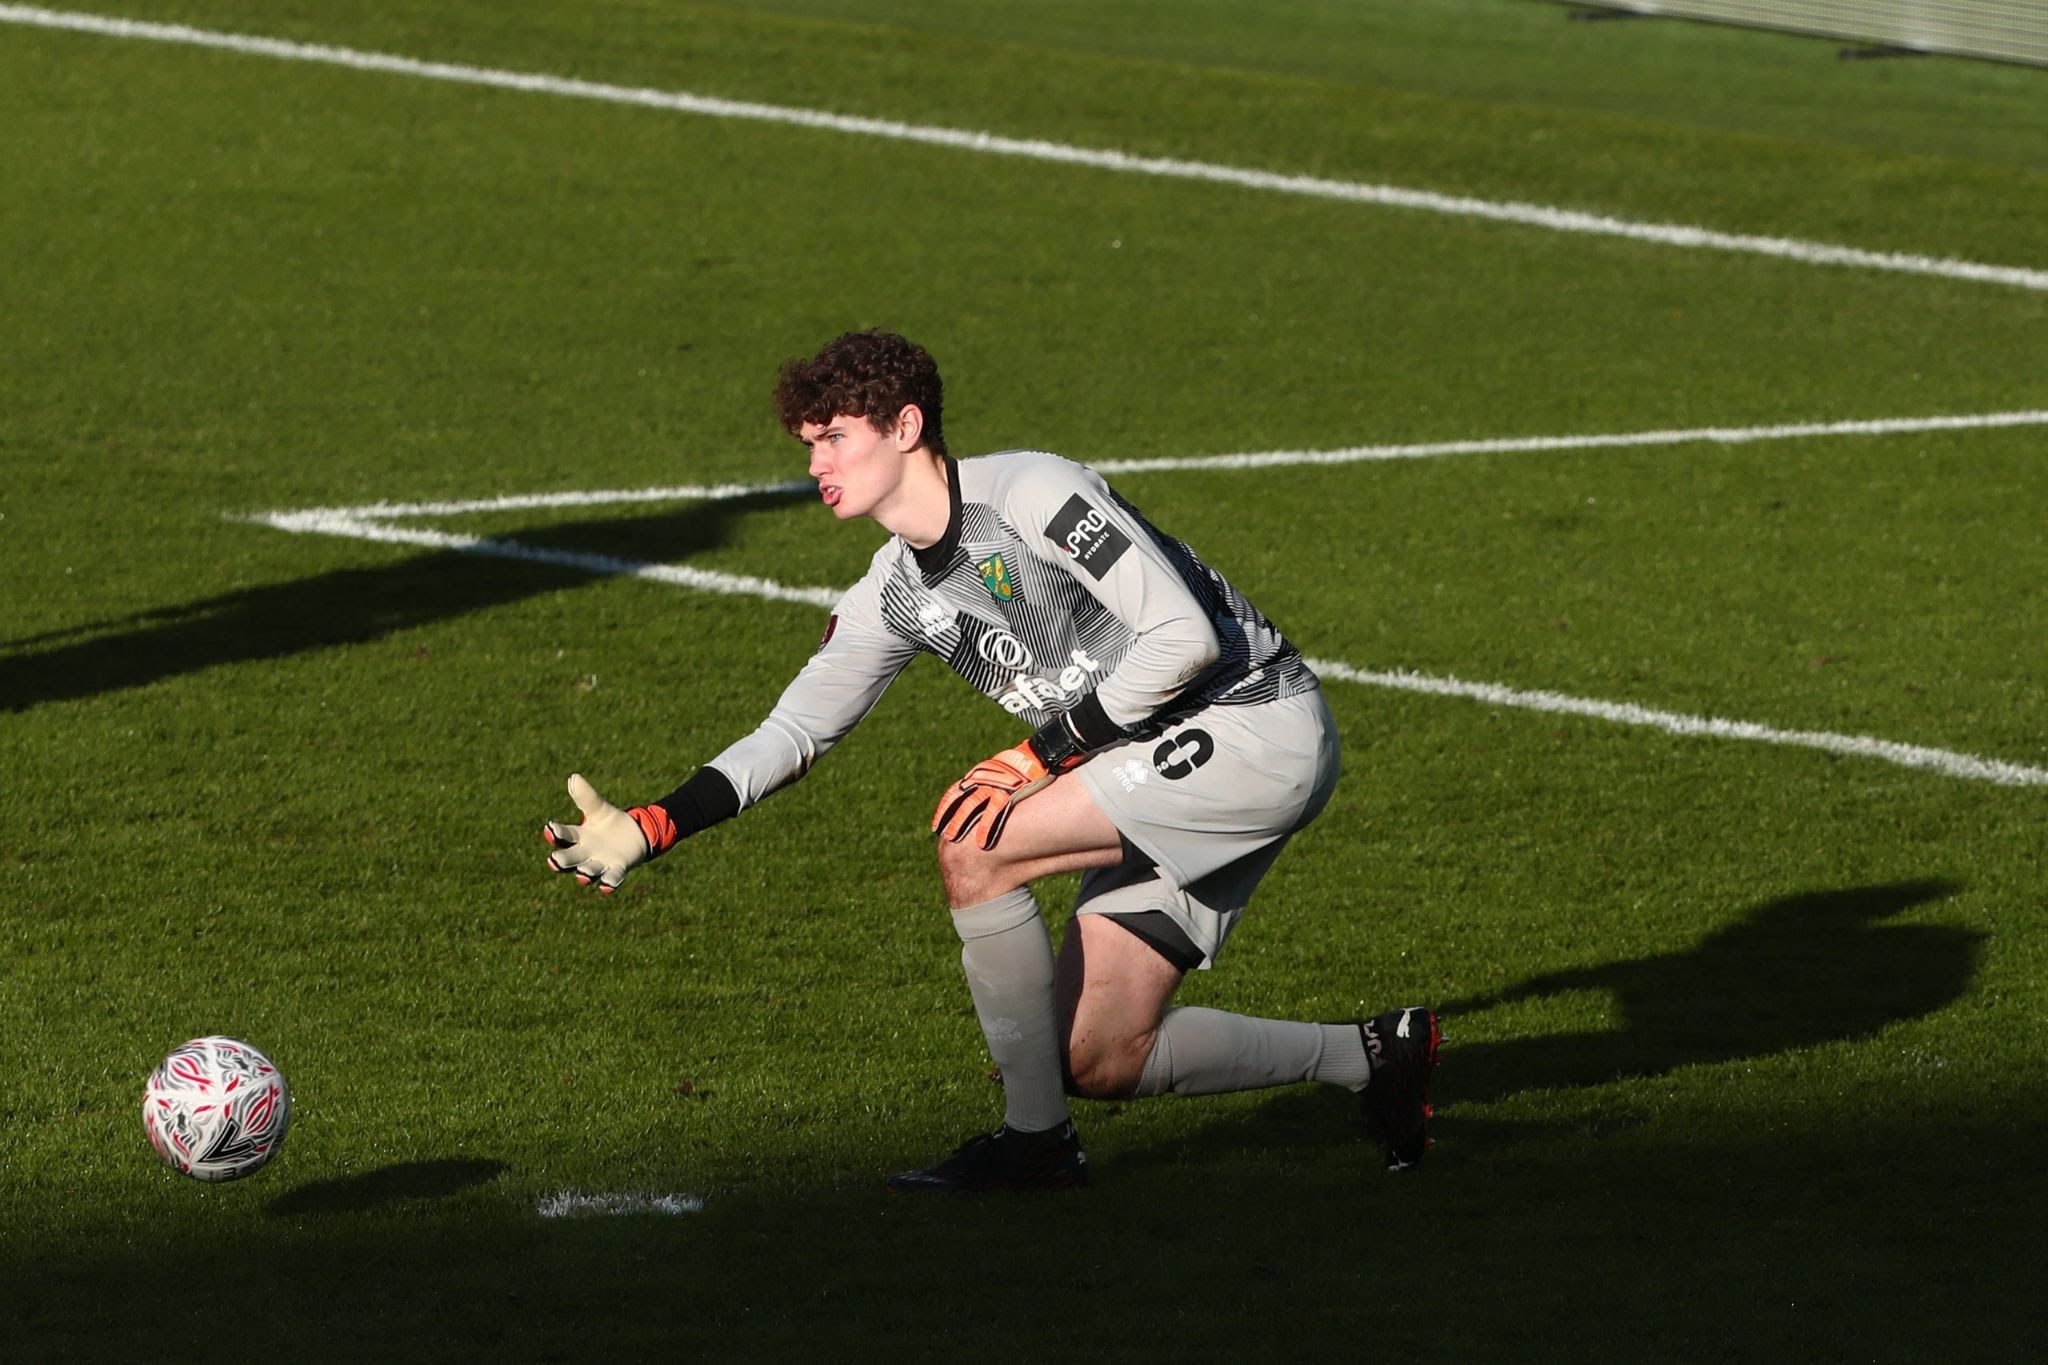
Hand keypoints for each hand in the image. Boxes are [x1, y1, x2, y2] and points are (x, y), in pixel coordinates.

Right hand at [541, 774, 674, 892]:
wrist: (635, 834)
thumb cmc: (610, 822)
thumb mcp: (599, 808)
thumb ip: (586, 796)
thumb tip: (573, 777)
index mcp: (578, 837)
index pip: (563, 835)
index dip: (556, 833)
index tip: (550, 828)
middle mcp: (585, 853)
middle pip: (570, 858)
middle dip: (562, 861)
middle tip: (554, 861)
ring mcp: (600, 863)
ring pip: (588, 871)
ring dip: (584, 873)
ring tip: (583, 872)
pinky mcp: (617, 869)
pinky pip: (611, 879)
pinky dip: (608, 883)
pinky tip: (606, 886)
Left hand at [931, 743, 1069, 850]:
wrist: (1042, 753)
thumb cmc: (1024, 762)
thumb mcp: (1000, 769)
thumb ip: (989, 781)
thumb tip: (983, 796)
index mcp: (980, 773)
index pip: (956, 791)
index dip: (946, 807)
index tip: (939, 821)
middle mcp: (984, 777)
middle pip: (961, 801)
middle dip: (950, 818)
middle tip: (944, 835)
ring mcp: (995, 785)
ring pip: (972, 807)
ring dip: (961, 823)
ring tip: (953, 838)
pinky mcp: (1009, 792)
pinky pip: (994, 813)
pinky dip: (986, 828)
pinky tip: (981, 843)